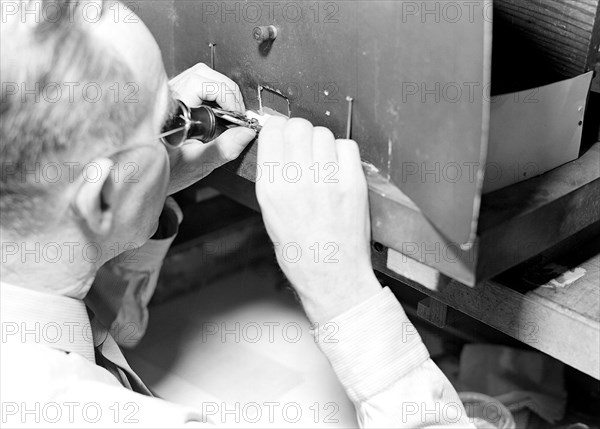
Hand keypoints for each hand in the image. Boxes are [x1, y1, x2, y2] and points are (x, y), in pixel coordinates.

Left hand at [166, 63, 255, 194]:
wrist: (146, 177)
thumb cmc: (165, 172)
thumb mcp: (197, 164)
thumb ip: (223, 149)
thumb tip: (245, 133)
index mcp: (169, 110)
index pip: (201, 83)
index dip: (226, 95)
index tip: (237, 114)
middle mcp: (165, 98)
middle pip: (201, 75)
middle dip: (226, 91)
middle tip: (237, 113)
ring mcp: (167, 97)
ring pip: (198, 77)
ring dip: (219, 91)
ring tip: (229, 112)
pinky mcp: (171, 100)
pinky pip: (194, 86)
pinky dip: (211, 95)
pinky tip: (216, 113)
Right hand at [256, 117, 381, 323]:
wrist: (333, 275)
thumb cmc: (301, 253)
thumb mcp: (271, 215)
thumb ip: (273, 178)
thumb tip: (278, 147)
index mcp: (272, 189)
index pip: (272, 133)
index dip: (278, 129)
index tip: (282, 134)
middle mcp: (297, 180)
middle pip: (298, 126)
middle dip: (299, 132)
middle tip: (304, 146)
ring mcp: (327, 180)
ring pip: (324, 133)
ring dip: (322, 143)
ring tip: (323, 162)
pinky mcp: (353, 183)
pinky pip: (347, 146)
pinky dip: (342, 153)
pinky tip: (339, 169)